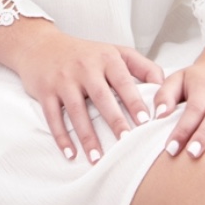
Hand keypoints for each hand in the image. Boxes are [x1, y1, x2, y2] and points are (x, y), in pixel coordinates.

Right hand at [0, 17, 163, 162]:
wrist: (41, 45)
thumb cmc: (84, 53)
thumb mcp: (113, 51)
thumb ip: (141, 66)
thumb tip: (164, 84)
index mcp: (105, 58)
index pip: (123, 81)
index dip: (134, 101)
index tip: (146, 122)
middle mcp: (84, 67)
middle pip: (101, 97)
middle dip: (114, 120)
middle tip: (126, 143)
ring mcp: (63, 79)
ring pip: (77, 111)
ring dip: (87, 136)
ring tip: (98, 159)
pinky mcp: (45, 91)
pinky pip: (53, 117)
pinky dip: (61, 137)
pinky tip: (71, 154)